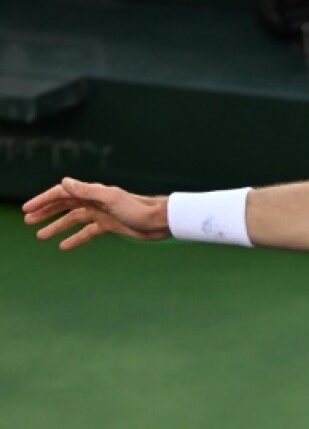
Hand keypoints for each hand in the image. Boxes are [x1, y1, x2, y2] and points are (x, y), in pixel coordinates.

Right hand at [22, 177, 169, 249]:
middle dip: (45, 212)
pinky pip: (88, 232)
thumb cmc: (139, 208)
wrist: (161, 221)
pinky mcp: (110, 226)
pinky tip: (64, 247)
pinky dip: (75, 238)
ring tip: (40, 236)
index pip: (62, 193)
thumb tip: (64, 182)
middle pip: (64, 205)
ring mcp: (102, 214)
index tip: (28, 209)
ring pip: (73, 220)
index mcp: (93, 192)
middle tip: (28, 221)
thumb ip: (88, 190)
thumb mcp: (111, 198)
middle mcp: (95, 201)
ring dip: (56, 227)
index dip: (43, 200)